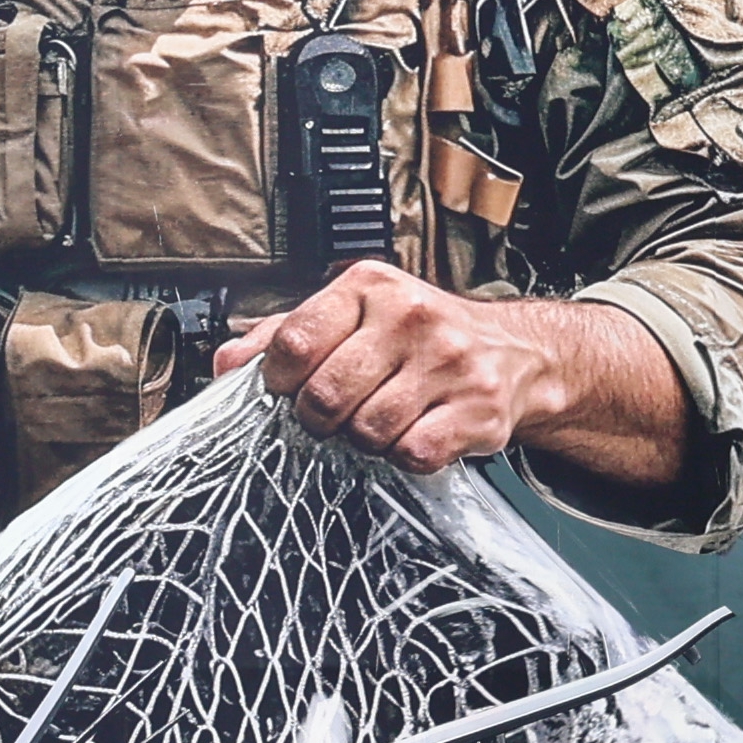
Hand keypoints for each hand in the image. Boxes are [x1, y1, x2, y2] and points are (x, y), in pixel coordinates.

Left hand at [216, 266, 655, 481]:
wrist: (517, 352)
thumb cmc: (420, 338)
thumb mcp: (352, 318)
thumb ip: (283, 337)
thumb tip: (225, 365)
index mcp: (369, 287)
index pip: (294, 340)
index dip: (279, 380)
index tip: (289, 389)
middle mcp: (410, 316)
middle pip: (325, 395)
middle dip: (319, 418)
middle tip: (333, 415)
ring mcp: (449, 361)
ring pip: (367, 430)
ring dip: (363, 439)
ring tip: (378, 421)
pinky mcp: (478, 407)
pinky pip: (413, 453)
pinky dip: (404, 456)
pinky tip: (414, 434)